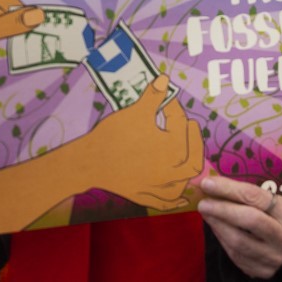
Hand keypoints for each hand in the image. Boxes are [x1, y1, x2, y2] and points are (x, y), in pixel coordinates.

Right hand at [82, 76, 203, 210]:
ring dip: (187, 171)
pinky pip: (165, 202)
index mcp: (173, 150)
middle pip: (192, 160)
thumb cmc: (114, 136)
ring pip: (182, 183)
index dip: (175, 109)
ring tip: (186, 155)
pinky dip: (175, 201)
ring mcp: (157, 188)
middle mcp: (170, 172)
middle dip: (193, 141)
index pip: (180, 126)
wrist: (88, 162)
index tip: (168, 100)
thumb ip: (154, 96)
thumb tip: (164, 79)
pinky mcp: (144, 196)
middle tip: (189, 124)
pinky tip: (182, 198)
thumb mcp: (137, 112)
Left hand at [199, 176, 281, 278]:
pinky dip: (222, 238)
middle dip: (222, 209)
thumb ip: (246, 194)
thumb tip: (213, 184)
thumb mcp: (270, 200)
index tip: (207, 183)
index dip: (229, 189)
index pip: (255, 197)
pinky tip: (215, 227)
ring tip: (206, 213)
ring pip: (239, 241)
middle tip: (203, 202)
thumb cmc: (273, 214)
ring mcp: (275, 256)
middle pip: (248, 220)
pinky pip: (235, 255)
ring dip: (218, 225)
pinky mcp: (263, 270)